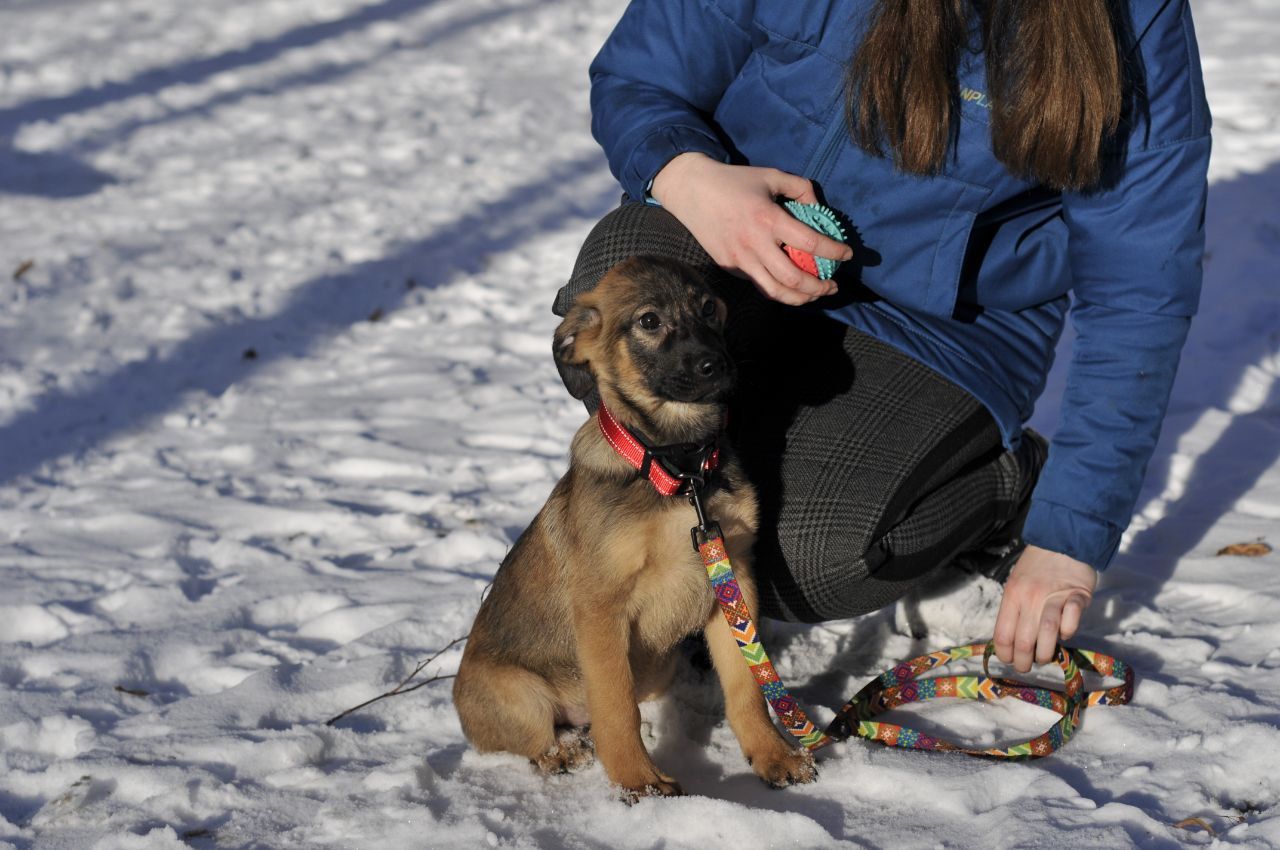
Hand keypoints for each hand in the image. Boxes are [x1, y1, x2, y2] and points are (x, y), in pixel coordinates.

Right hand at [650, 152, 852, 305]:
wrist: (691, 190)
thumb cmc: (734, 181)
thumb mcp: (771, 175)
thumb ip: (800, 188)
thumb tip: (819, 209)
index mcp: (769, 219)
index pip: (811, 244)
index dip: (834, 252)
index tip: (847, 255)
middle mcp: (755, 244)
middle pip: (794, 279)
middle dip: (819, 287)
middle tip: (833, 285)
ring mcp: (739, 259)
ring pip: (775, 291)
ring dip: (800, 298)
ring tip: (814, 295)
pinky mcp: (728, 266)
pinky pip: (758, 284)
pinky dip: (778, 289)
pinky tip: (790, 285)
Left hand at [993, 545, 1096, 672]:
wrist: (1061, 541)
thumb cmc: (1036, 567)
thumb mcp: (1016, 585)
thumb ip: (1016, 610)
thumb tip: (1014, 643)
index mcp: (1012, 596)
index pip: (1002, 634)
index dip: (1005, 654)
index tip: (1010, 661)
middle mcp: (1030, 598)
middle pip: (1023, 640)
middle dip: (1024, 661)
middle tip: (1028, 666)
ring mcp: (1053, 597)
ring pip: (1046, 634)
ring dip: (1046, 653)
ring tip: (1045, 657)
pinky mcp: (1076, 596)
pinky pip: (1071, 621)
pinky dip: (1068, 632)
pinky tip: (1065, 633)